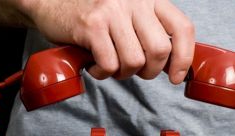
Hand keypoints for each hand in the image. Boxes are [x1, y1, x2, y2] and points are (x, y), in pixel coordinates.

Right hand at [16, 0, 194, 83]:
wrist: (53, 3)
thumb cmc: (94, 16)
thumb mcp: (128, 16)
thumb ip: (148, 33)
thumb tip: (169, 63)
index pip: (182, 28)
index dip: (184, 57)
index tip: (175, 76)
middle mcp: (134, 1)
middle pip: (160, 50)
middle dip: (149, 71)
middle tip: (135, 70)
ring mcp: (112, 12)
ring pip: (134, 61)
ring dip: (124, 73)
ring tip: (111, 66)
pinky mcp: (92, 26)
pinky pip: (110, 64)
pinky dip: (103, 73)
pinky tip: (95, 66)